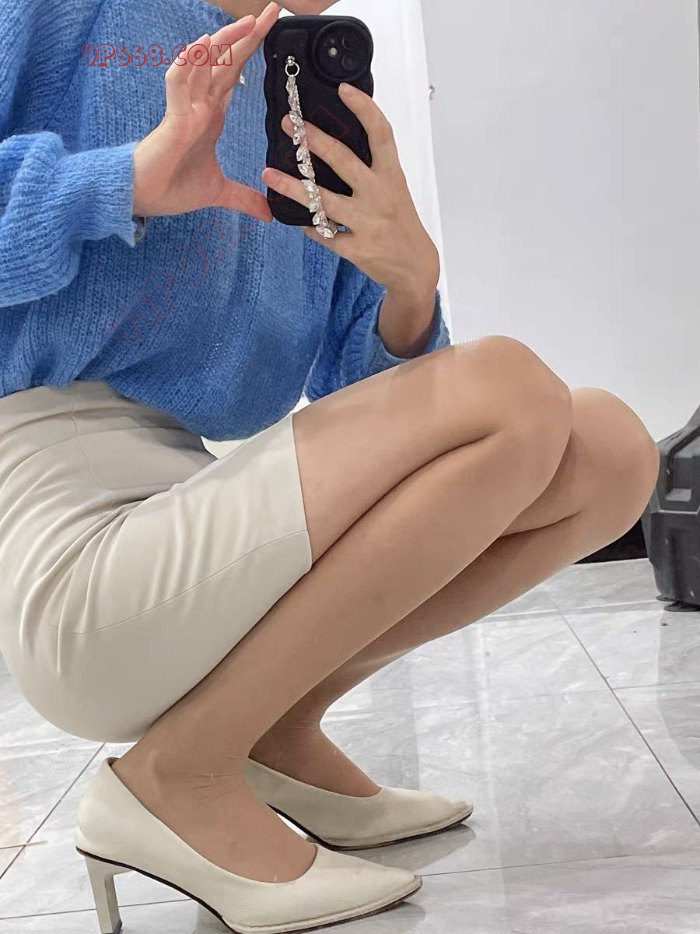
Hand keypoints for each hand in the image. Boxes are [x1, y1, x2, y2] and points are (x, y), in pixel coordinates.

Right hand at [132, 3, 279, 220]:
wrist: (144, 199)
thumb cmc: (172, 187)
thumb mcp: (218, 192)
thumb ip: (243, 198)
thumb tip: (268, 212)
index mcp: (212, 115)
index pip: (235, 75)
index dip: (252, 52)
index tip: (272, 33)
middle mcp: (201, 104)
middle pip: (227, 61)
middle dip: (249, 36)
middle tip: (272, 10)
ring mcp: (186, 108)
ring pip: (205, 64)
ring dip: (226, 40)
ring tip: (251, 20)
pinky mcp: (173, 119)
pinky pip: (178, 83)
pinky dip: (188, 63)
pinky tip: (202, 46)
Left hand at [262, 83, 439, 304]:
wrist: (414, 266)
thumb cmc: (400, 222)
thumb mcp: (394, 189)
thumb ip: (371, 168)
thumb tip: (336, 140)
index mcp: (391, 176)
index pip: (381, 134)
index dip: (364, 109)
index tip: (342, 89)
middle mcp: (380, 196)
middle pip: (343, 160)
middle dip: (312, 139)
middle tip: (290, 124)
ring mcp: (368, 224)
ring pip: (323, 201)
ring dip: (292, 187)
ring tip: (268, 174)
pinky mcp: (357, 249)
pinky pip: (323, 234)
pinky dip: (308, 226)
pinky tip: (295, 218)